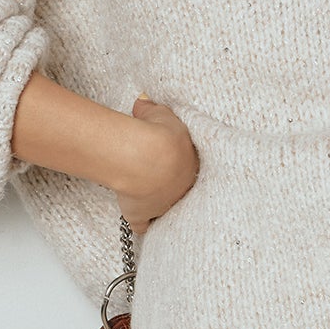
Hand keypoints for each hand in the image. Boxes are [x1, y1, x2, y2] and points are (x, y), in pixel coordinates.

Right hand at [112, 93, 199, 234]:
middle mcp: (182, 188)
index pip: (189, 165)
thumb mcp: (159, 114)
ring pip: (165, 208)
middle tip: (159, 177)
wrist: (147, 158)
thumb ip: (152, 110)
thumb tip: (143, 103)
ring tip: (149, 197)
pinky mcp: (143, 215)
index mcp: (191, 162)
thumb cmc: (160, 134)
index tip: (169, 158)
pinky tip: (138, 222)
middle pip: (180, 189)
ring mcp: (163, 204)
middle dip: (171, 184)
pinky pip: (143, 226)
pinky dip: (140, 224)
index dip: (178, 162)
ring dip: (158, 204)